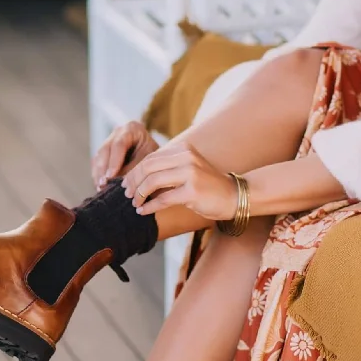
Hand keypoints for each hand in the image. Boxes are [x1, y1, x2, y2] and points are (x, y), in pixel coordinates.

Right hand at [91, 121, 159, 189]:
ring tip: (100, 188)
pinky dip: (98, 175)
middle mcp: (118, 132)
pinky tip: (100, 186)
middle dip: (102, 169)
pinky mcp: (105, 153)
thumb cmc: (156, 157)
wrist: (157, 157)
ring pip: (98, 157)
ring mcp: (109, 141)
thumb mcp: (149, 160)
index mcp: (132, 128)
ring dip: (98, 174)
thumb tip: (121, 182)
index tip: (111, 176)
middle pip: (105, 150)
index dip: (114, 161)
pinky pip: (97, 163)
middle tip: (102, 184)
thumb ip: (135, 168)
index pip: (119, 144)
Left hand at [122, 142, 238, 219]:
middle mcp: (187, 157)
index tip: (127, 183)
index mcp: (184, 149)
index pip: (151, 157)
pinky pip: (163, 199)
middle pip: (148, 167)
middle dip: (134, 181)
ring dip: (140, 194)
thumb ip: (168, 169)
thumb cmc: (208, 186)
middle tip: (126, 194)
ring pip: (153, 181)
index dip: (135, 171)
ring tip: (134, 203)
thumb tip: (138, 178)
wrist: (234, 197)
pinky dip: (150, 206)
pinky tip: (143, 211)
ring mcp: (190, 173)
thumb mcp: (188, 169)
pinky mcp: (192, 191)